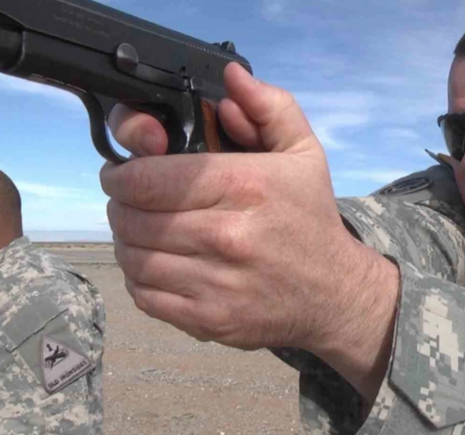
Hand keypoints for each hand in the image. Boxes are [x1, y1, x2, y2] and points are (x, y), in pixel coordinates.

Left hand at [100, 63, 397, 400]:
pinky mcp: (210, 319)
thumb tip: (233, 77)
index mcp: (247, 186)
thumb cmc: (311, 219)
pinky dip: (140, 278)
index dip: (122, 173)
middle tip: (135, 202)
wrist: (335, 293)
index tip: (125, 173)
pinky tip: (159, 264)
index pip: (147, 178)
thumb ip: (269, 107)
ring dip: (128, 241)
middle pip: (131, 218)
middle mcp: (229, 235)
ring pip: (132, 257)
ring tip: (144, 231)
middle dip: (122, 205)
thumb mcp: (304, 153)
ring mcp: (217, 282)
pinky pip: (144, 295)